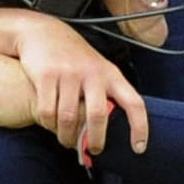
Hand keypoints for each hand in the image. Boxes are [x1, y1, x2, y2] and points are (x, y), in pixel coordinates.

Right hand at [10, 17, 147, 153]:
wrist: (43, 32)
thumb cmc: (75, 57)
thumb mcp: (98, 69)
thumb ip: (107, 94)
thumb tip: (116, 129)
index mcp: (111, 74)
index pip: (134, 103)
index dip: (139, 127)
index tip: (139, 148)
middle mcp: (92, 73)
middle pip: (98, 116)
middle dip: (95, 140)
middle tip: (93, 151)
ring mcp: (68, 73)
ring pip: (68, 118)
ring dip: (66, 136)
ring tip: (67, 141)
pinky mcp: (46, 75)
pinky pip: (47, 111)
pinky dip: (49, 124)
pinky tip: (51, 125)